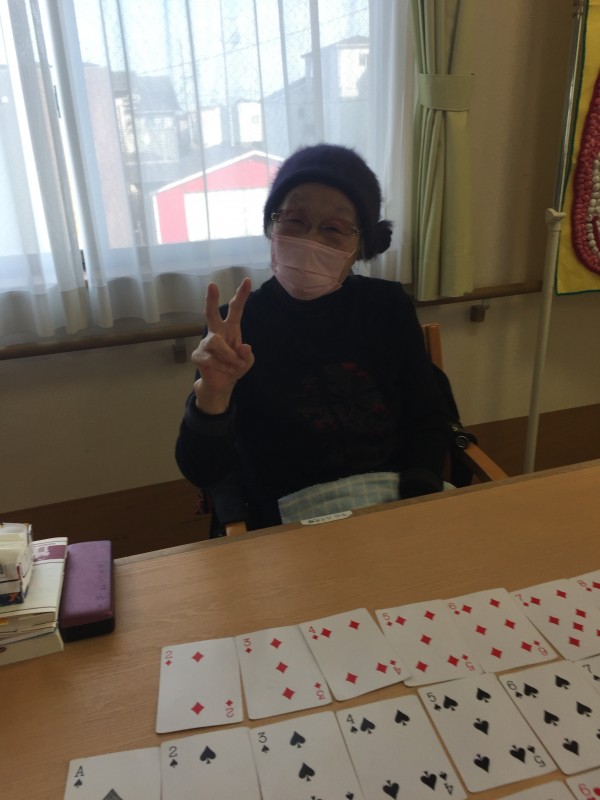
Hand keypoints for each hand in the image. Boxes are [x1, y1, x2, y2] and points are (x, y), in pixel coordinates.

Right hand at [191, 278, 254, 413]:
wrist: (221, 385)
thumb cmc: (234, 368)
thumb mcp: (246, 363)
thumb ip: (247, 355)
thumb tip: (244, 346)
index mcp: (231, 329)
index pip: (235, 309)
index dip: (241, 295)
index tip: (246, 280)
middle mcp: (217, 332)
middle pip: (211, 314)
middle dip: (211, 299)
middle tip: (211, 285)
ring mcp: (205, 343)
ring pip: (216, 342)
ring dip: (228, 355)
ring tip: (235, 365)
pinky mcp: (198, 355)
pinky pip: (211, 358)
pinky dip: (223, 366)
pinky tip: (226, 370)